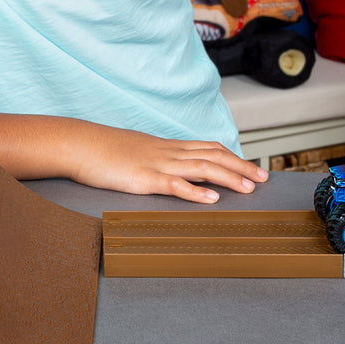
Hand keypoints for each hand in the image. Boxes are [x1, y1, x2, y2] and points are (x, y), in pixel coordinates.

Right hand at [69, 125, 268, 203]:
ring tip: (249, 188)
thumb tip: (173, 169)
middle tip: (264, 178)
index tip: (252, 167)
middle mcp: (168, 152)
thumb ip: (158, 158)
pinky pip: (174, 185)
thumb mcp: (138, 150)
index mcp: (168, 146)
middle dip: (241, 167)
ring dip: (228, 178)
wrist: (80, 144)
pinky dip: (196, 192)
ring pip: (201, 168)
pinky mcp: (144, 179)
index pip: (209, 147)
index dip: (233, 157)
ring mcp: (157, 164)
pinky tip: (211, 199)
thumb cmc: (105, 150)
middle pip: (213, 156)